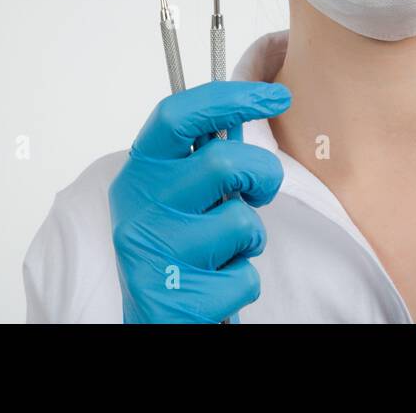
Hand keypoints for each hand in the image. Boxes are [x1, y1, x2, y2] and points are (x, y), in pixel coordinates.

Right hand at [107, 80, 290, 322]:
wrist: (153, 320)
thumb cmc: (175, 248)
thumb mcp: (178, 196)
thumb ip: (204, 159)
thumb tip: (247, 111)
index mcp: (140, 173)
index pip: (178, 116)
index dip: (230, 97)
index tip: (277, 96)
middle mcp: (139, 207)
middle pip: (223, 162)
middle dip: (261, 176)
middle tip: (259, 191)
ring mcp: (154, 251)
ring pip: (240, 221)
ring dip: (250, 238)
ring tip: (225, 250)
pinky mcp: (175, 296)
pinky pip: (245, 275)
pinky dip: (243, 281)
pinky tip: (216, 284)